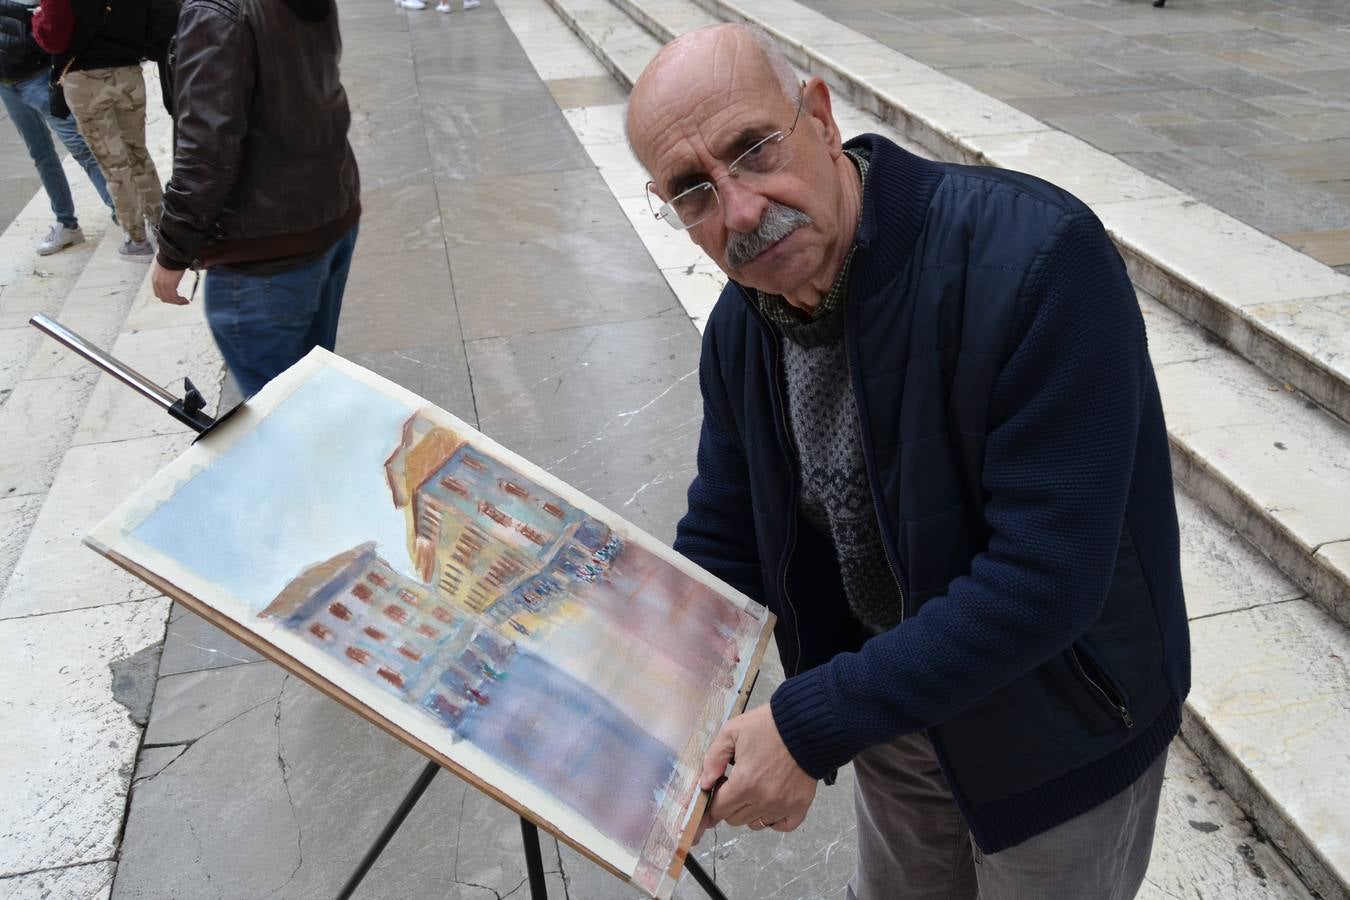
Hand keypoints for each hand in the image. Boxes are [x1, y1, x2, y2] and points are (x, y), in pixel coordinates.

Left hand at [152, 260, 190, 304]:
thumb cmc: (171, 260)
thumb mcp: (166, 270)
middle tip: (181, 302)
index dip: (167, 298)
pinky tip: (185, 300)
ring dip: (178, 302)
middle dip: (173, 302)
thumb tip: (174, 279)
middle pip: (164, 298)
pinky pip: (174, 297)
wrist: (172, 256)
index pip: (158, 294)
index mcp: (155, 280)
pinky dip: (180, 301)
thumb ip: (167, 277)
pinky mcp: (169, 286)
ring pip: (169, 299)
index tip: (175, 298)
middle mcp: (157, 283)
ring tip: (185, 302)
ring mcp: (162, 285)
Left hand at [694, 705, 816, 841]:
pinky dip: (774, 820)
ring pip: (756, 824)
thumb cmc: (769, 726)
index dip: (713, 801)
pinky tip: (770, 804)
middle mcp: (763, 799)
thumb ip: (714, 758)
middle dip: (729, 805)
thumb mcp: (732, 731)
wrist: (806, 724)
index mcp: (744, 783)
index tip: (716, 791)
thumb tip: (705, 783)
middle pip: (735, 819)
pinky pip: (782, 826)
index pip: (718, 809)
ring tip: (754, 791)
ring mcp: (782, 805)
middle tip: (735, 786)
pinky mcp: (800, 805)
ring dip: (750, 812)